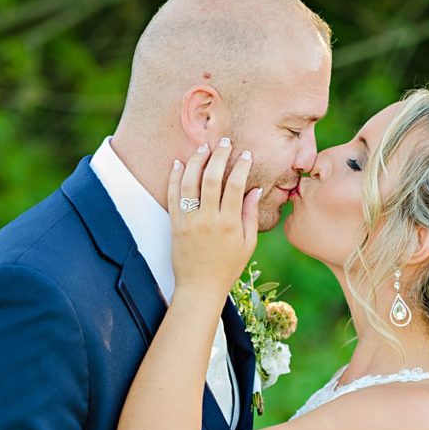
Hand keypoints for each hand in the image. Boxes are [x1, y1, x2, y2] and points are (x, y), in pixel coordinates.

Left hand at [168, 139, 262, 298]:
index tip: (245, 154)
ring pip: (190, 182)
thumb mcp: (247, 244)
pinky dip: (175, 177)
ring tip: (203, 147)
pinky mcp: (174, 224)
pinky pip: (173, 195)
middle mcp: (207, 219)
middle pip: (211, 178)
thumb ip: (250, 215)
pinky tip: (180, 163)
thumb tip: (255, 189)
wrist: (199, 287)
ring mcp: (188, 221)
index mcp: (229, 224)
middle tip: (224, 142)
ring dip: (196, 161)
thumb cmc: (227, 267)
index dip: (241, 166)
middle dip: (218, 156)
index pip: (235, 186)